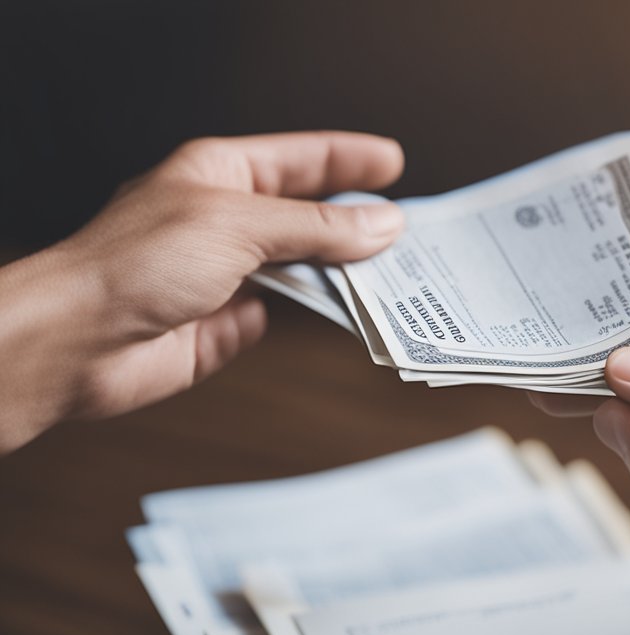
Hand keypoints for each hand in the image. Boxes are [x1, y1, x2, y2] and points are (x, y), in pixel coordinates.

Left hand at [0, 131, 405, 453]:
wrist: (79, 343)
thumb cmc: (135, 263)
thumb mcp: (240, 225)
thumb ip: (317, 227)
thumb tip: (382, 225)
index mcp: (221, 175)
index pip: (298, 159)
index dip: (346, 159)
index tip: (393, 162)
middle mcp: (226, 222)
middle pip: (308, 215)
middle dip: (358, 221)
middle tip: (413, 228)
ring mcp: (228, 274)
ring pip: (306, 268)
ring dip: (347, 273)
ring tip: (401, 274)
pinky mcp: (229, 325)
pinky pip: (291, 314)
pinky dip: (322, 315)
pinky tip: (356, 314)